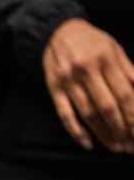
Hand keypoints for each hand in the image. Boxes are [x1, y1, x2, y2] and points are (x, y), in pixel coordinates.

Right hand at [42, 18, 133, 153]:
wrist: (57, 32)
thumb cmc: (90, 42)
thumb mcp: (114, 50)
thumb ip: (128, 72)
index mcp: (106, 59)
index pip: (125, 94)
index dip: (133, 116)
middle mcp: (87, 70)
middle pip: (107, 106)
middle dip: (120, 129)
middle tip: (128, 147)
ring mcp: (68, 81)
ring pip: (88, 113)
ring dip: (102, 133)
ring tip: (113, 147)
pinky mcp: (53, 89)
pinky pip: (65, 114)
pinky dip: (76, 131)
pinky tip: (87, 143)